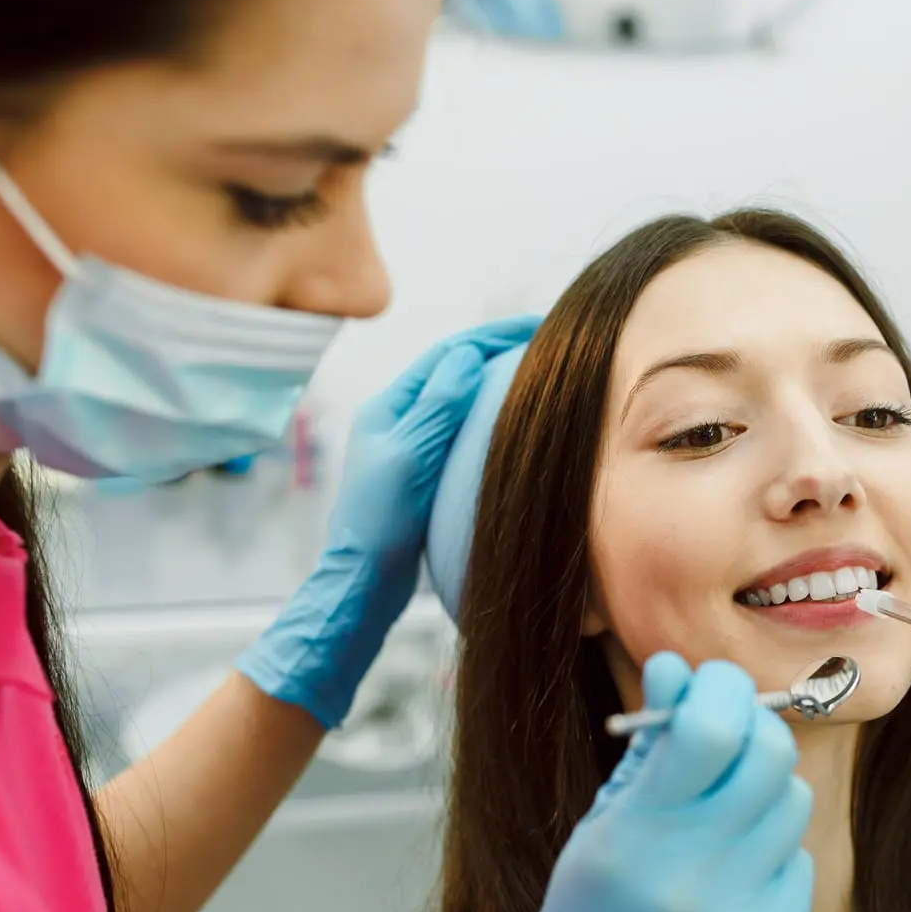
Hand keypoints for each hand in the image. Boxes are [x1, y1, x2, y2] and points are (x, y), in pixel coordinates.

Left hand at [238, 318, 538, 727]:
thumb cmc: (379, 524)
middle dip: (499, 353)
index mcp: (390, 407)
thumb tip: (467, 354)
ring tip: (540, 380)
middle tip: (548, 346)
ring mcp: (410, 449)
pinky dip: (492, 423)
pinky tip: (518, 434)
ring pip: (462, 404)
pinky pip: (463, 437)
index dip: (495, 335)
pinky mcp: (423, 478)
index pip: (450, 354)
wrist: (362, 585)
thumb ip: (438, 405)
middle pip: (456, 372)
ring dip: (497, 385)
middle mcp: (398, 421)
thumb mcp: (409, 456)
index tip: (541, 326)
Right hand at [436, 654, 814, 911]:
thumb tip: (681, 668)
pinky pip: (797, 864)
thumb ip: (647, 749)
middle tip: (728, 740)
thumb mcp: (598, 827)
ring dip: (763, 794)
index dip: (723, 690)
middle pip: (769, 757)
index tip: (713, 688)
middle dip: (752, 730)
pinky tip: (731, 880)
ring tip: (722, 821)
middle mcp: (690, 880)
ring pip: (793, 805)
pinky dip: (771, 856)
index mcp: (633, 840)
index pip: (711, 730)